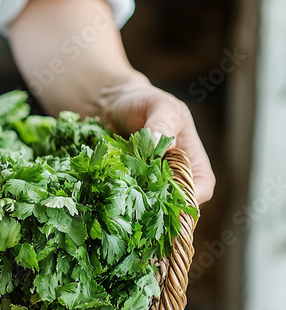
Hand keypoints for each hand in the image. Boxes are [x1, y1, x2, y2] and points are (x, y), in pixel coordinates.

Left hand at [100, 74, 214, 204]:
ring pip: (151, 205)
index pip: (202, 186)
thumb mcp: (159, 106)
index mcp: (193, 158)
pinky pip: (128, 200)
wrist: (114, 104)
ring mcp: (151, 184)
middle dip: (160, 207)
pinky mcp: (130, 186)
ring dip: (137, 207)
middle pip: (176, 202)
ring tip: (120, 203)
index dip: (190, 197)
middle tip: (138, 206)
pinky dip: (120, 201)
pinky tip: (107, 198)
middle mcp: (175, 176)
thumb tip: (160, 143)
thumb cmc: (144, 102)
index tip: (170, 199)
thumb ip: (161, 124)